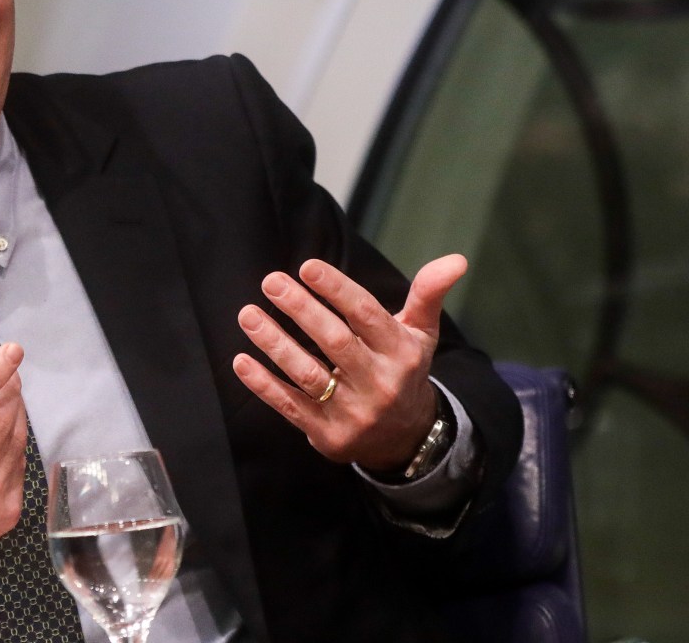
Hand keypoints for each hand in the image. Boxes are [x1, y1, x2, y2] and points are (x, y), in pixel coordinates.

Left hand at [231, 255, 466, 471]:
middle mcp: (379, 382)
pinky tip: (241, 361)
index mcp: (400, 352)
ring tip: (248, 314)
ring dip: (275, 343)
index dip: (336, 289)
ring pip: (308, 374)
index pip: (366, 315)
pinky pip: (290, 406)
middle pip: (335, 341)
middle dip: (301, 309)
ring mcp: (353, 411)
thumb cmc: (403, 369)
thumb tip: (457, 258)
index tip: (306, 266)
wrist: (405, 438)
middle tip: (270, 280)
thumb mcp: (421, 333)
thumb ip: (428, 294)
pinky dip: (264, 385)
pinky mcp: (328, 434)